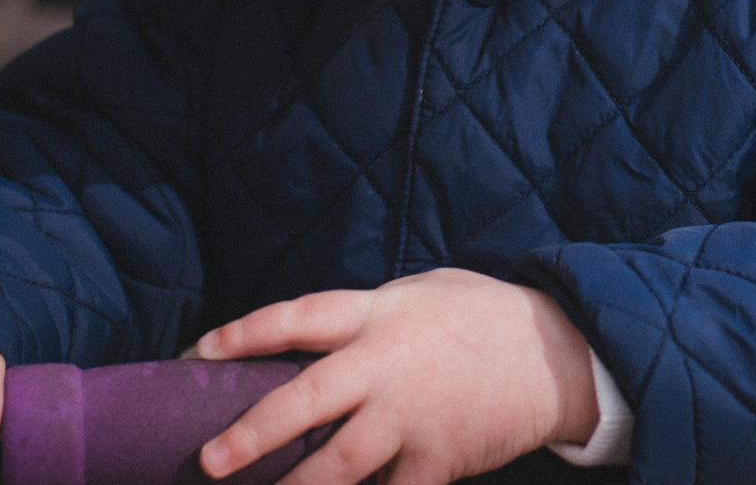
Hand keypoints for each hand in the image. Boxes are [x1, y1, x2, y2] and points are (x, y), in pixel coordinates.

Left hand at [191, 269, 601, 483]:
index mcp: (377, 314)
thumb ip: (368, 317)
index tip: (197, 353)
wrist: (558, 354)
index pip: (296, 318)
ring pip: (339, 463)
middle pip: (306, 399)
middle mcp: (387, 364)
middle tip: (210, 461)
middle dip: (253, 433)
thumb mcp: (422, 293)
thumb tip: (313, 338)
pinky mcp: (438, 458)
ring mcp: (412, 416)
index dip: (243, 334)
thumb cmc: (485, 315)